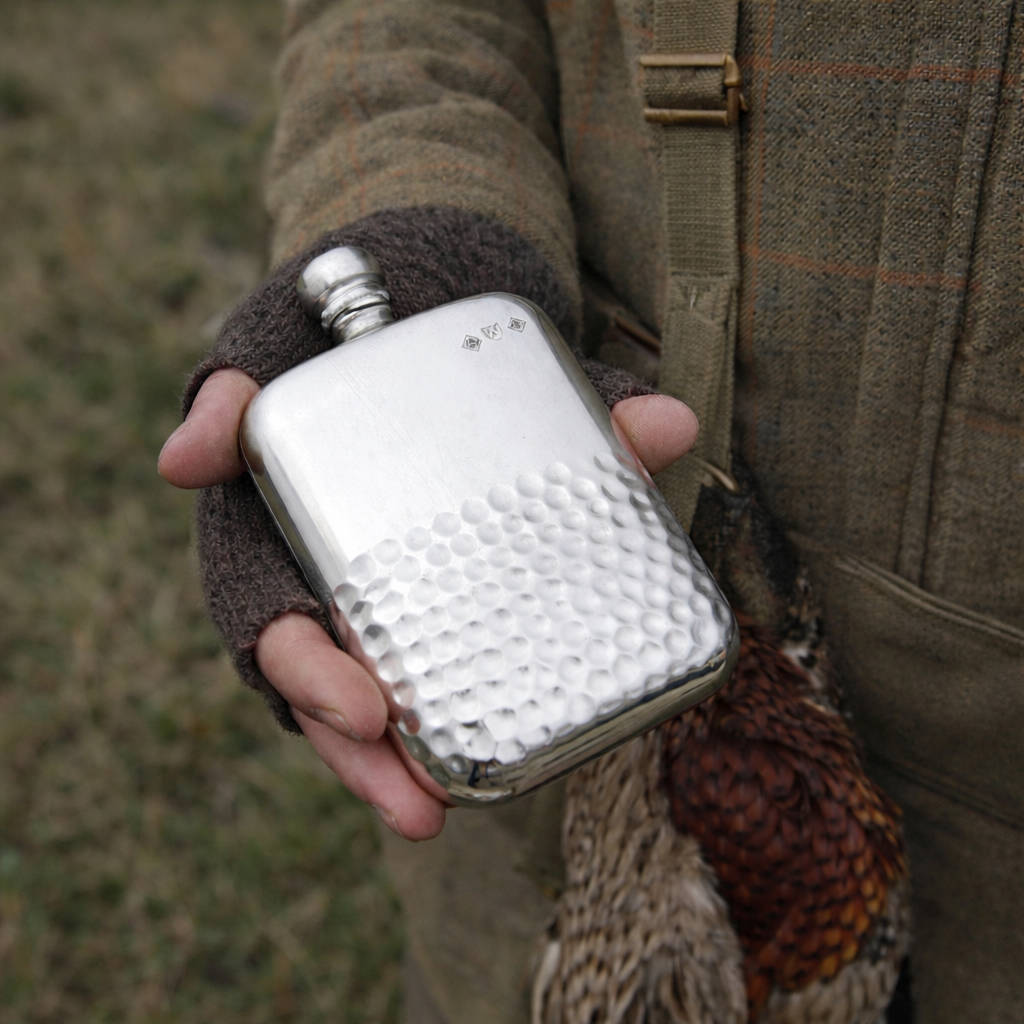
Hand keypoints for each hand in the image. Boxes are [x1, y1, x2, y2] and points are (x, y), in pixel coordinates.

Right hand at [159, 367, 698, 839]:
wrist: (419, 287)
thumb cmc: (344, 315)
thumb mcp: (288, 333)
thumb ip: (236, 382)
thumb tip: (176, 462)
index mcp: (280, 519)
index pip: (274, 617)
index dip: (307, 672)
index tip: (362, 712)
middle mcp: (328, 561)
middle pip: (331, 680)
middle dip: (361, 750)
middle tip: (417, 810)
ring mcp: (386, 572)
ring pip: (382, 682)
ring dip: (407, 757)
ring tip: (447, 813)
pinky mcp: (449, 569)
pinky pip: (450, 643)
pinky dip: (472, 693)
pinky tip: (508, 743)